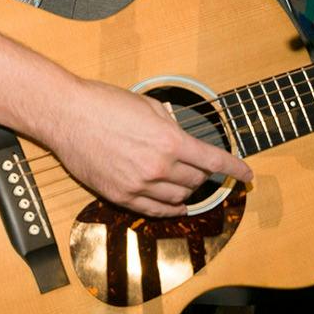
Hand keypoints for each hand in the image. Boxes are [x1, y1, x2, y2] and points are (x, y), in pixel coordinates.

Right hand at [41, 80, 253, 217]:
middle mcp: (159, 166)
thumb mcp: (147, 105)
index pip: (213, 160)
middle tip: (202, 169)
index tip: (247, 174)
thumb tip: (180, 137)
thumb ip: (170, 124)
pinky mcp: (121, 196)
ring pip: (179, 197)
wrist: (67, 115)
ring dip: (189, 191)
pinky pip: (155, 210)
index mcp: (170, 140)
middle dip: (204, 174)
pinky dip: (171, 209)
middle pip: (197, 180)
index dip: (235, 168)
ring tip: (190, 186)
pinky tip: (177, 206)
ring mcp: (139, 184)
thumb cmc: (104, 104)